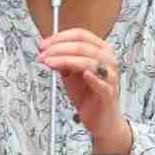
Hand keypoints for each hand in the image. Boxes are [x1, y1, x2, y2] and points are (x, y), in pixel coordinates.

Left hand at [39, 28, 130, 149]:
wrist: (101, 119)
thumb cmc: (88, 95)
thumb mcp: (71, 75)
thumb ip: (63, 62)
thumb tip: (48, 51)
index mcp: (101, 51)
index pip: (81, 35)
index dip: (60, 37)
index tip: (44, 44)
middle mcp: (108, 60)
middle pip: (83, 46)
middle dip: (59, 48)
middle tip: (43, 54)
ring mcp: (110, 76)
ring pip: (89, 61)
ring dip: (65, 60)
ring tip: (50, 63)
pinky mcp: (108, 93)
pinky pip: (101, 83)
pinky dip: (92, 77)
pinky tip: (84, 74)